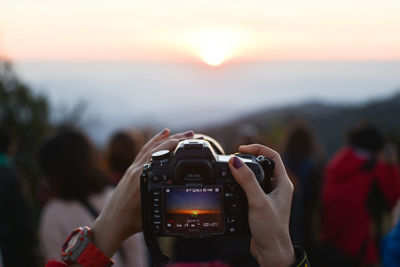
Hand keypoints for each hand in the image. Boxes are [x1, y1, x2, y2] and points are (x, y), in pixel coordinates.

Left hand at [91, 128, 193, 257]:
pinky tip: (162, 135)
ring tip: (183, 133)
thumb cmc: (131, 221)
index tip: (192, 142)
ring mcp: (133, 168)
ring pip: (151, 147)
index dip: (178, 145)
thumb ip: (168, 202)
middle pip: (159, 147)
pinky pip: (143, 151)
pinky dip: (154, 142)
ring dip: (167, 138)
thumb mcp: (154, 212)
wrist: (112, 223)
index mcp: (143, 176)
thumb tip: (187, 198)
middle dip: (178, 139)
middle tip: (193, 135)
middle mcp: (137, 169)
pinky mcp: (130, 170)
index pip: (163, 154)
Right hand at [228, 144, 294, 266]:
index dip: (257, 148)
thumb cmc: (271, 229)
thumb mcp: (257, 201)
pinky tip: (234, 187)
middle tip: (235, 157)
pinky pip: (252, 188)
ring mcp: (270, 196)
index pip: (273, 156)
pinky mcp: (262, 204)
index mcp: (283, 183)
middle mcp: (278, 188)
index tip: (241, 149)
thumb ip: (247, 181)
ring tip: (233, 169)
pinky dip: (242, 184)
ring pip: (257, 176)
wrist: (271, 251)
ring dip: (245, 171)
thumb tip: (235, 161)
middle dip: (249, 158)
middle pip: (264, 164)